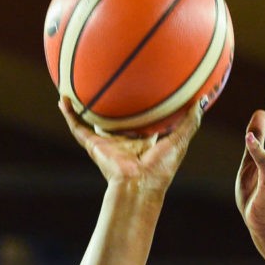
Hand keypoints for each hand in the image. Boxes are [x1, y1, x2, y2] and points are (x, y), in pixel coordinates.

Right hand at [59, 98, 202, 192]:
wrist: (139, 183)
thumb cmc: (161, 167)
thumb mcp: (180, 139)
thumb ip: (191, 120)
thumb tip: (202, 99)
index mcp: (141, 138)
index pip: (139, 118)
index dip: (138, 104)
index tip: (138, 85)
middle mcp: (122, 139)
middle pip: (113, 118)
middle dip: (109, 104)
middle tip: (105, 81)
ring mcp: (106, 142)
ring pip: (91, 121)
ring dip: (83, 106)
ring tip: (74, 87)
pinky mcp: (93, 145)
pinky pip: (78, 127)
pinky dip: (69, 114)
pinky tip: (62, 99)